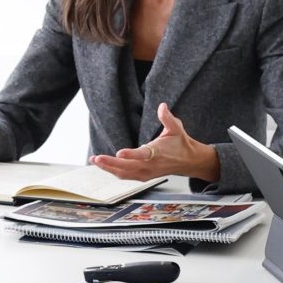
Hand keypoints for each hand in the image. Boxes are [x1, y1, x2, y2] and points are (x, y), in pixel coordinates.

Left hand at [91, 102, 220, 181]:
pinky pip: (126, 176)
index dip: (131, 154)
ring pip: (124, 173)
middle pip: (127, 167)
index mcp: (158, 152)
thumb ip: (167, 118)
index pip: (142, 154)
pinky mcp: (143, 177)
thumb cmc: (180, 144)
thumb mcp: (176, 128)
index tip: (119, 153)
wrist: (188, 161)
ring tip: (95, 161)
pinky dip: (114, 172)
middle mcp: (150, 165)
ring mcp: (146, 173)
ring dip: (108, 168)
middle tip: (96, 158)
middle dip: (110, 163)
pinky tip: (104, 166)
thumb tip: (162, 106)